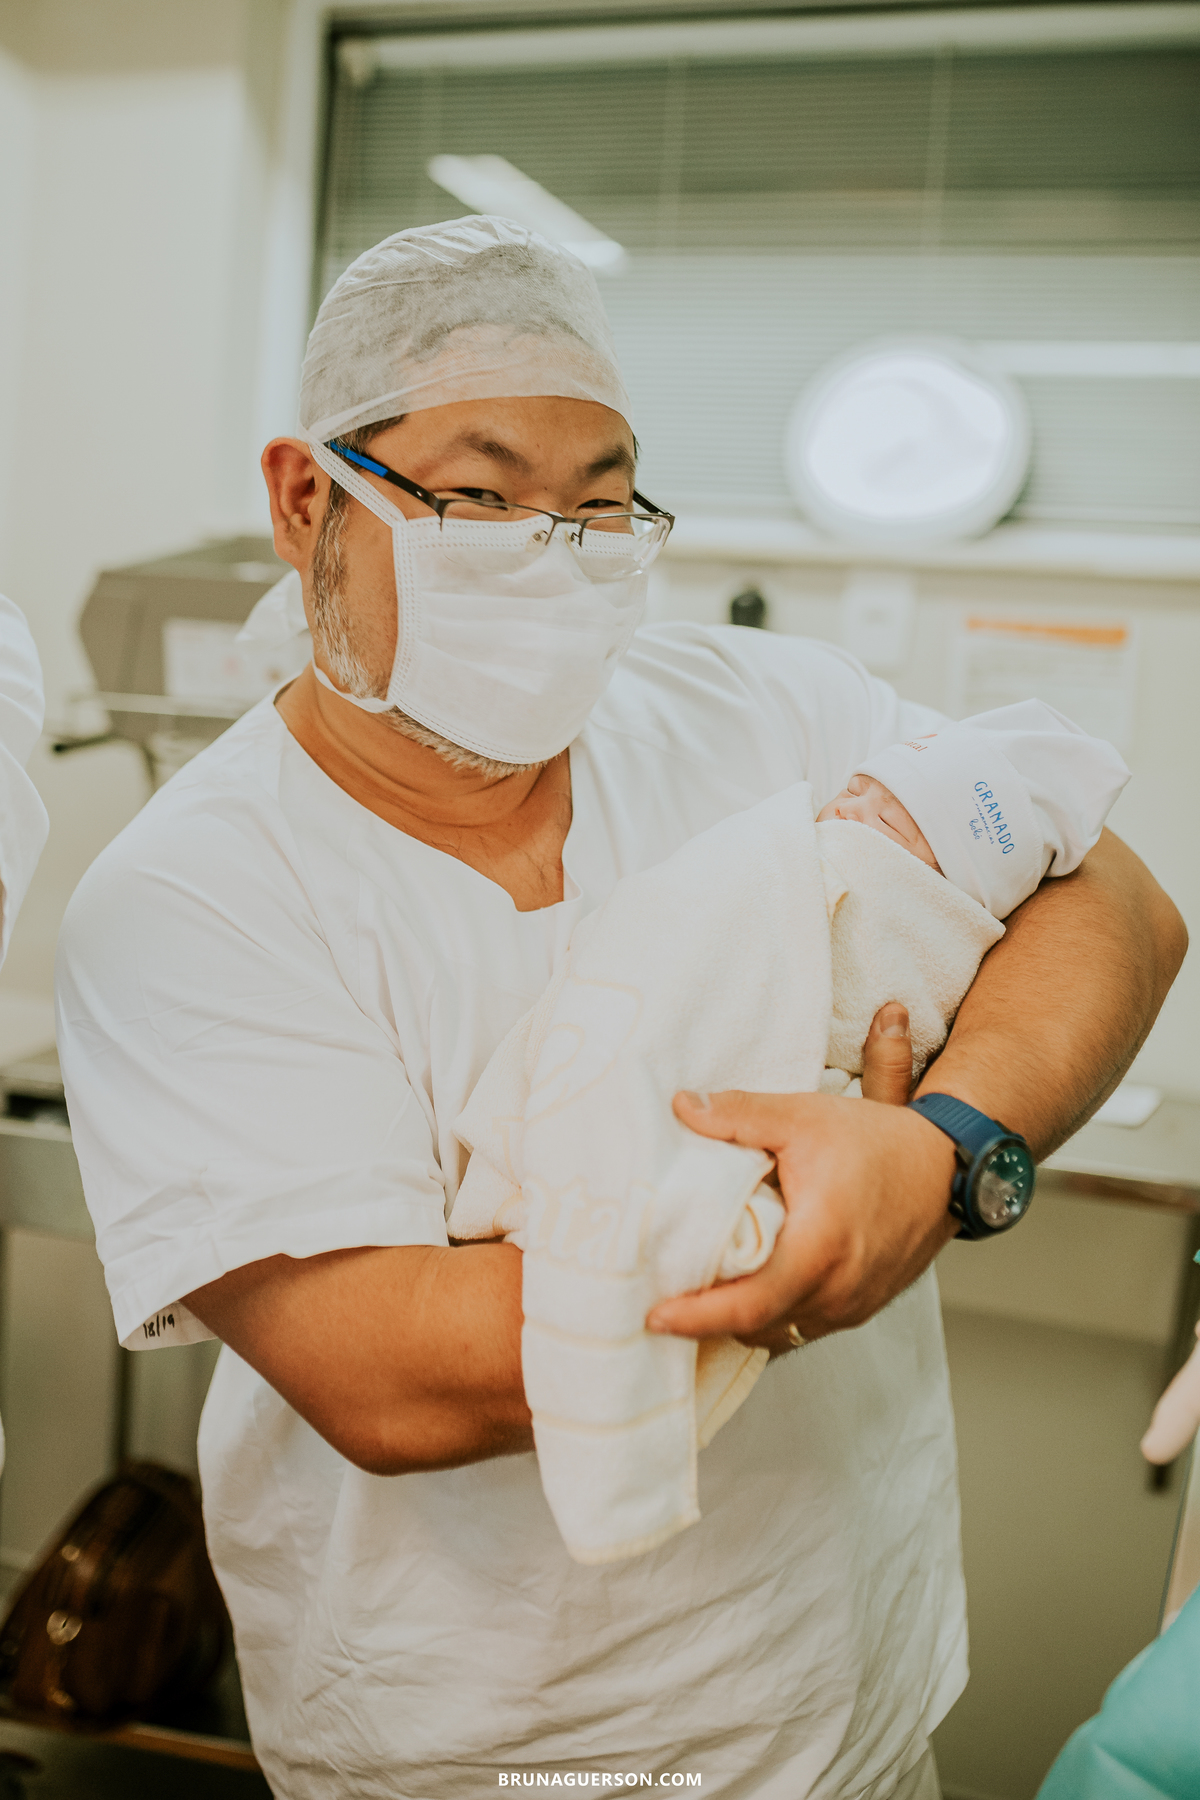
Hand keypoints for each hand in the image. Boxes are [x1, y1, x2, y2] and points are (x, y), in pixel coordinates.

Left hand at [646, 1004, 957, 1351]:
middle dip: (705, 1321)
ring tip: (697, 1297)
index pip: (748, 1304)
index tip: (655, 1316)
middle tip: (661, 1301)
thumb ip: (739, 1115)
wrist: (946, 1165)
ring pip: (778, 1333)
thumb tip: (683, 1107)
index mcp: (819, 1247)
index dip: (696, 1317)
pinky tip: (745, 1294)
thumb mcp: (803, 1117)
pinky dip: (769, 1318)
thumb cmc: (880, 1141)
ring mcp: (852, 1305)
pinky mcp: (860, 1308)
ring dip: (738, 1321)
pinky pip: (802, 1327)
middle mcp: (838, 1288)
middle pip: (755, 1326)